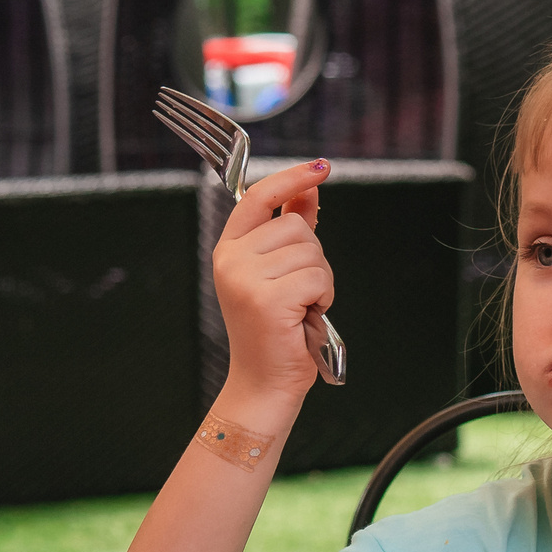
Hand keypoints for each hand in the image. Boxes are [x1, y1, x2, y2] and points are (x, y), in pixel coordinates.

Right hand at [212, 160, 333, 417]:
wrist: (264, 383)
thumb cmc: (275, 331)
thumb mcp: (280, 273)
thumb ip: (291, 228)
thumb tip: (310, 189)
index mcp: (229, 250)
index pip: (258, 197)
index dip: (291, 179)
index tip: (320, 168)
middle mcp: (231, 260)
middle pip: (295, 225)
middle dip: (312, 256)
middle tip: (300, 292)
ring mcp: (246, 279)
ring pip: (310, 251)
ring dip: (320, 280)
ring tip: (301, 307)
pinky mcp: (267, 299)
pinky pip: (317, 277)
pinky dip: (323, 297)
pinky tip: (306, 317)